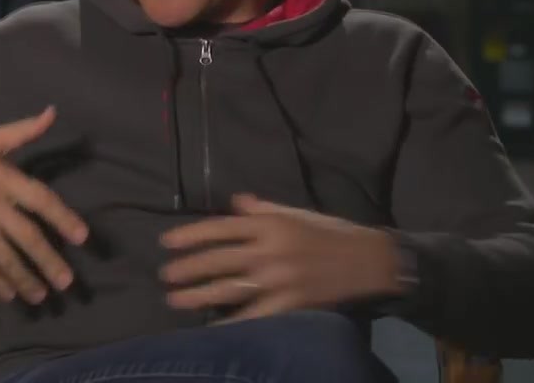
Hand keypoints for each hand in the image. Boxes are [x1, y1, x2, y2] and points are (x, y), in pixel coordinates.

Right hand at [0, 106, 88, 304]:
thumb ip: (23, 130)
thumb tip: (53, 112)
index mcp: (2, 175)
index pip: (39, 198)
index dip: (62, 217)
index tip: (82, 237)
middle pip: (24, 235)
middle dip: (47, 260)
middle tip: (67, 282)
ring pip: (2, 255)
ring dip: (23, 278)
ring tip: (42, 296)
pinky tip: (9, 296)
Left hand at [159, 193, 401, 321]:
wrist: (369, 261)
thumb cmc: (330, 232)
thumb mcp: (296, 213)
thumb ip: (263, 209)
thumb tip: (234, 202)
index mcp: (270, 224)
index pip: (220, 228)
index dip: (190, 235)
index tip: (167, 243)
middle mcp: (270, 250)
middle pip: (219, 260)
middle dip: (187, 268)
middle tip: (165, 276)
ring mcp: (280, 280)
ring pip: (229, 289)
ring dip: (198, 295)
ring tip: (175, 299)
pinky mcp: (291, 304)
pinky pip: (254, 317)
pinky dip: (231, 325)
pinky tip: (211, 330)